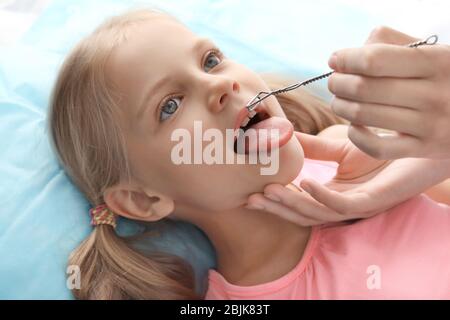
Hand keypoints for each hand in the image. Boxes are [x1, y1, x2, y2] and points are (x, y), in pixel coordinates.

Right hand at [246, 132, 449, 225]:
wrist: (417, 145)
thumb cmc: (382, 148)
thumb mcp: (338, 147)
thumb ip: (312, 146)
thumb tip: (283, 136)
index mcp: (332, 196)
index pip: (298, 203)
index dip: (275, 199)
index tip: (250, 190)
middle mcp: (341, 206)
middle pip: (302, 214)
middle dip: (276, 208)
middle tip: (252, 198)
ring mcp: (356, 207)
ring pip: (317, 213)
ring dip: (292, 204)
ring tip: (270, 191)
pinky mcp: (372, 202)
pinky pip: (342, 204)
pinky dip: (321, 196)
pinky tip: (304, 183)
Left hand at [328, 26, 449, 159]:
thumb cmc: (446, 77)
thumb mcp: (432, 52)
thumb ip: (392, 44)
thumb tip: (347, 57)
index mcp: (436, 62)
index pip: (374, 60)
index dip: (346, 59)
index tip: (336, 59)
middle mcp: (434, 94)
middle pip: (363, 88)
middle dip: (338, 83)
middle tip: (335, 82)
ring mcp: (430, 125)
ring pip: (363, 116)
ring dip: (341, 106)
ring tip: (340, 101)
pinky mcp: (424, 149)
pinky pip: (376, 148)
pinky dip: (356, 136)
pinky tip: (355, 126)